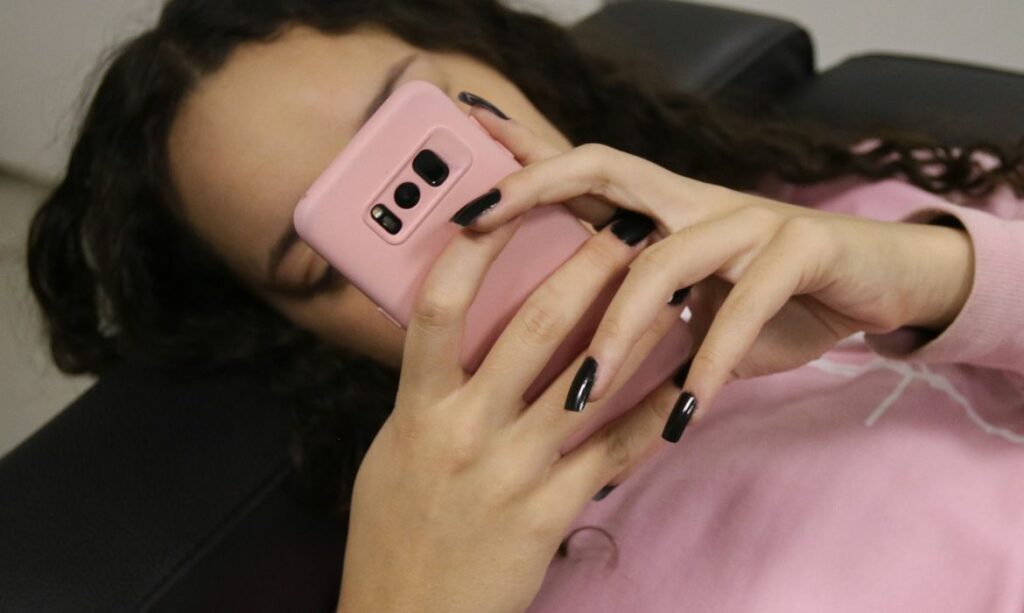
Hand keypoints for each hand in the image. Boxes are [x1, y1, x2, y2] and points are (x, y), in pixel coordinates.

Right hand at [338, 200, 691, 611]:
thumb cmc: (396, 531)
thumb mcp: (395, 450)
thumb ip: (428, 394)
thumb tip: (455, 341)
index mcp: (417, 410)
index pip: (438, 308)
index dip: (472, 249)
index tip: (505, 204)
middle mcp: (464, 431)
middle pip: (532, 328)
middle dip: (587, 267)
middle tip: (626, 225)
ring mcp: (512, 471)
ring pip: (589, 379)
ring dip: (639, 326)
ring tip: (676, 286)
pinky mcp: (550, 510)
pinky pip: (615, 451)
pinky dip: (656, 413)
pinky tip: (689, 382)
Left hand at [460, 101, 972, 462]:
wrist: (877, 284)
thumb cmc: (771, 303)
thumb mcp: (693, 313)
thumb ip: (634, 328)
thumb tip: (561, 390)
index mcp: (660, 209)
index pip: (575, 174)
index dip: (515, 168)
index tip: (454, 188)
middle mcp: (692, 200)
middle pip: (601, 169)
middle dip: (534, 189)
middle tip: (473, 223)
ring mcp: (746, 217)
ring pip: (665, 257)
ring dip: (621, 329)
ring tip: (583, 393)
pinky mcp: (801, 246)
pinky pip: (743, 307)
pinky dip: (711, 365)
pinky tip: (684, 414)